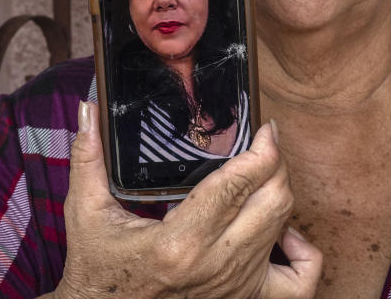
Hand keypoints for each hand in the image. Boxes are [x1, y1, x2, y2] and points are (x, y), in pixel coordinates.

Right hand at [52, 102, 321, 298]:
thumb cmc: (97, 270)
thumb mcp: (86, 212)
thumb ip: (88, 158)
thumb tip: (89, 109)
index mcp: (179, 241)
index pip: (237, 186)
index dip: (262, 151)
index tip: (266, 128)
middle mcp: (215, 264)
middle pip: (273, 200)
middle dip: (275, 164)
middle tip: (263, 143)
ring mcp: (236, 286)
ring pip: (285, 226)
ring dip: (280, 194)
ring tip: (262, 176)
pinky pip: (301, 280)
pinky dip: (304, 251)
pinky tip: (282, 232)